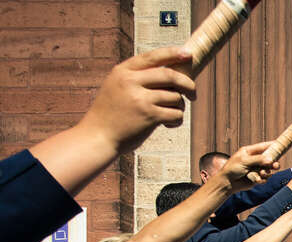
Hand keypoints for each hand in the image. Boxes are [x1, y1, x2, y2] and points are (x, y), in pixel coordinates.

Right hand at [78, 47, 195, 154]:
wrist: (98, 136)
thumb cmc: (111, 113)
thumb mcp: (116, 87)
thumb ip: (137, 78)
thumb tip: (171, 74)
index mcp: (123, 71)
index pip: (152, 57)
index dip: (172, 54)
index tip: (188, 54)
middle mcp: (131, 81)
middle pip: (170, 75)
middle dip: (187, 83)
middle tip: (193, 93)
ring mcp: (141, 99)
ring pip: (175, 96)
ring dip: (179, 106)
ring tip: (170, 114)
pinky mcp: (149, 116)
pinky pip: (175, 114)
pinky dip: (177, 120)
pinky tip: (168, 124)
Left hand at [214, 141, 280, 191]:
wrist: (227, 183)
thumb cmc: (232, 168)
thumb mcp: (244, 161)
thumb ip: (258, 159)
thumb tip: (271, 160)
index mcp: (250, 151)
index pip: (264, 146)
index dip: (273, 145)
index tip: (282, 145)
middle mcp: (255, 159)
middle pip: (270, 159)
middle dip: (274, 162)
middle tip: (275, 166)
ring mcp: (256, 169)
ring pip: (269, 170)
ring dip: (266, 172)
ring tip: (261, 174)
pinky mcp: (257, 178)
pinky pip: (265, 178)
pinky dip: (262, 179)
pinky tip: (256, 180)